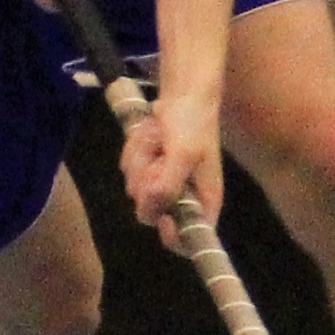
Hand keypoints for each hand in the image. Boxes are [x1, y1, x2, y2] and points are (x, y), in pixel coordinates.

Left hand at [121, 85, 227, 234]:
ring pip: (135, 190)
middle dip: (148, 183)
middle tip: (160, 158)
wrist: (182, 94)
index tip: (162, 219)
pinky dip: (136, 152)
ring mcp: (163, 184)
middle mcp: (184, 198)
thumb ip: (168, 186)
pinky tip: (150, 136)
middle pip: (151, 213)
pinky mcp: (148, 171)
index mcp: (205, 201)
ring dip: (141, 161)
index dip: (173, 236)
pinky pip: (129, 170)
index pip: (190, 240)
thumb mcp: (183, 153)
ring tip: (158, 140)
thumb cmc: (193, 123)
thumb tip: (150, 212)